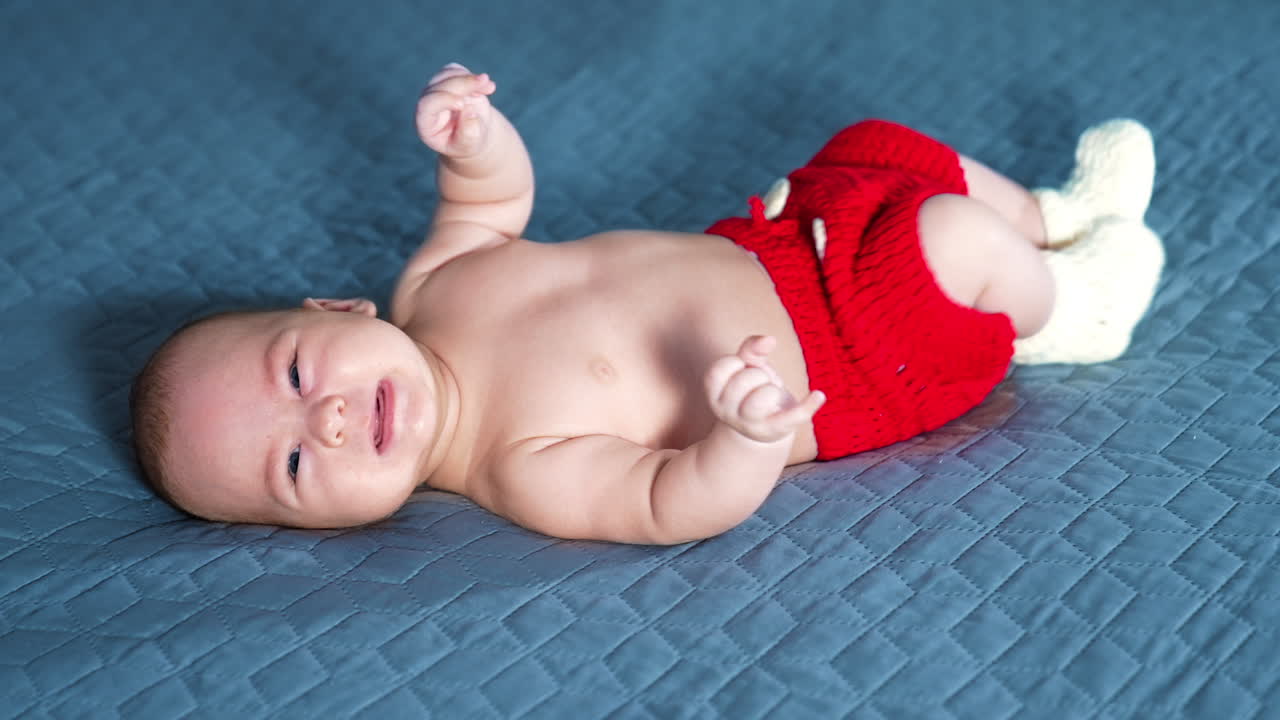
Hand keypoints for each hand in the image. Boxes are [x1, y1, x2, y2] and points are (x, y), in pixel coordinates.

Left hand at [416, 63, 496, 158]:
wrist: (473, 135)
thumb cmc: (468, 143)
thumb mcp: (469, 145)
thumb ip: (468, 133)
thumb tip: (470, 112)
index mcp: (425, 123)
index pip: (427, 105)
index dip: (443, 100)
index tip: (462, 104)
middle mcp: (427, 104)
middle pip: (440, 86)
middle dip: (462, 83)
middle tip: (485, 82)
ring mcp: (435, 90)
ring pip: (447, 75)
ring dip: (469, 78)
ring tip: (490, 87)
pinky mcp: (446, 81)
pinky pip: (455, 71)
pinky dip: (472, 76)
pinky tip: (488, 87)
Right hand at [705, 336, 825, 443]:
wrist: (763, 427)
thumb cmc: (752, 390)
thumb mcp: (746, 367)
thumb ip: (751, 349)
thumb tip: (769, 339)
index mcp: (715, 395)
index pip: (720, 369)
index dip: (736, 363)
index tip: (742, 370)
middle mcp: (727, 412)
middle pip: (744, 381)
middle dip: (757, 375)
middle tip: (760, 385)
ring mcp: (750, 424)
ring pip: (763, 398)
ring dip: (772, 389)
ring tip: (772, 396)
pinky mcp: (775, 431)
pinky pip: (793, 417)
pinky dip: (808, 405)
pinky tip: (819, 395)